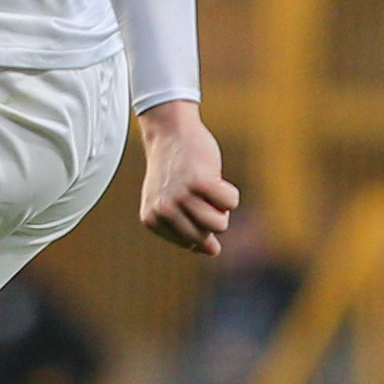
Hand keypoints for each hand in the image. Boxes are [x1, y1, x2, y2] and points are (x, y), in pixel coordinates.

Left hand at [137, 101, 238, 255]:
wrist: (170, 132)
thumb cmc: (174, 170)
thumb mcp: (174, 204)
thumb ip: (189, 230)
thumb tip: (213, 251)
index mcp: (152, 220)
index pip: (191, 242)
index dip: (199, 224)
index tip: (188, 203)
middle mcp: (163, 211)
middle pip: (206, 235)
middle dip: (212, 217)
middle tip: (199, 193)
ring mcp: (181, 196)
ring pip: (220, 223)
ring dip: (221, 206)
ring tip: (206, 186)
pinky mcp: (200, 182)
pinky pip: (231, 202)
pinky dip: (229, 191)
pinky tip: (214, 176)